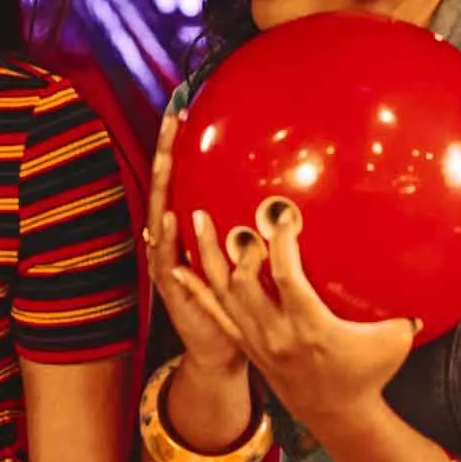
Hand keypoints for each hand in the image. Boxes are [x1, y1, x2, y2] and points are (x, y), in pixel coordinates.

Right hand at [147, 113, 245, 374]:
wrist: (221, 351)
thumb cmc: (243, 303)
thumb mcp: (254, 258)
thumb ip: (266, 228)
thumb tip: (302, 196)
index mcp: (189, 231)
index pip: (183, 179)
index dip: (181, 147)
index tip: (185, 110)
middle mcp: (173, 239)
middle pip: (165, 187)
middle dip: (166, 153)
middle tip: (173, 119)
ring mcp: (168, 261)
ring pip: (159, 216)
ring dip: (162, 188)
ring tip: (167, 158)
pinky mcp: (172, 288)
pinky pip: (167, 259)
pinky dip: (167, 240)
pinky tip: (170, 219)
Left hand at [173, 196, 416, 431]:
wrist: (338, 416)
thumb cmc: (368, 374)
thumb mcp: (393, 342)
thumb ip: (406, 311)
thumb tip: (428, 274)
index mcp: (310, 327)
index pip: (286, 277)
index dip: (281, 244)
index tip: (281, 217)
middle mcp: (277, 334)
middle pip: (243, 284)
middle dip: (236, 248)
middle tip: (234, 218)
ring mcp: (258, 342)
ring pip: (222, 296)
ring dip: (208, 259)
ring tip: (197, 223)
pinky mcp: (248, 346)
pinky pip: (215, 314)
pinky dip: (196, 291)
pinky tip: (178, 270)